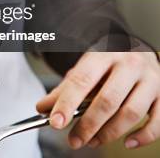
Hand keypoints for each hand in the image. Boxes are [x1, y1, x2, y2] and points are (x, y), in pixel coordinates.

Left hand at [37, 52, 158, 149]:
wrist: (136, 48)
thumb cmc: (107, 63)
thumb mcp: (84, 68)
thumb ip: (65, 88)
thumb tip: (43, 108)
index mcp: (104, 54)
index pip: (82, 80)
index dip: (66, 103)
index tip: (55, 122)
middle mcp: (130, 65)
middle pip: (108, 100)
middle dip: (88, 125)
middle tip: (74, 140)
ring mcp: (150, 80)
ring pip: (132, 113)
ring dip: (110, 133)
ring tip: (92, 141)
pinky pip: (158, 121)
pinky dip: (143, 136)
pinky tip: (127, 142)